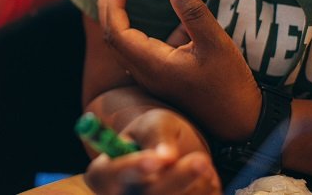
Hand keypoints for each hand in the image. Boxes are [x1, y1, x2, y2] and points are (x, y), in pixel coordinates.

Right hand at [83, 109, 220, 194]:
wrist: (178, 155)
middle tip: (201, 160)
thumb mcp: (155, 123)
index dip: (131, 168)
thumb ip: (157, 135)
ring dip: (196, 182)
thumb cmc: (157, 136)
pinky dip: (206, 191)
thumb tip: (167, 156)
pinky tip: (205, 179)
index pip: (108, 175)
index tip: (156, 160)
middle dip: (177, 178)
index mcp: (105, 172)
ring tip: (200, 160)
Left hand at [97, 0, 260, 140]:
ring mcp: (152, 81)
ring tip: (112, 0)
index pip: (118, 34)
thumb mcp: (216, 43)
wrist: (239, 124)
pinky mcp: (160, 82)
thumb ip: (193, 13)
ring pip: (121, 50)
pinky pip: (133, 57)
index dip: (112, 8)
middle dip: (106, 12)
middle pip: (113, 41)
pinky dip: (125, 36)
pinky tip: (132, 26)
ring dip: (113, 24)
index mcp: (154, 65)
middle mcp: (146, 75)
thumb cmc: (230, 84)